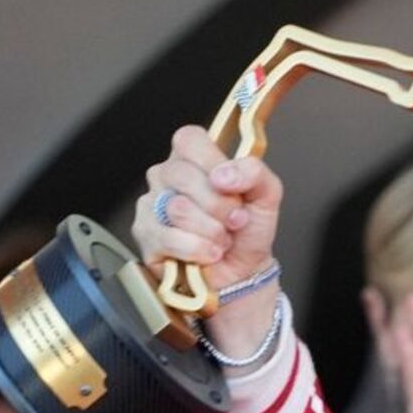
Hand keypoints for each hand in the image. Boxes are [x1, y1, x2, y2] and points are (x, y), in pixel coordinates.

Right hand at [133, 126, 285, 359]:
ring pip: (178, 208)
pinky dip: (197, 249)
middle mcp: (167, 176)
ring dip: (212, 231)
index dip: (211, 161)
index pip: (189, 140)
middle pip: (183, 175)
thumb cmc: (247, 231)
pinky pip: (169, 237)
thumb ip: (254, 172)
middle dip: (220, 205)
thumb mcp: (266, 196)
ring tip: (222, 240)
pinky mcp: (146, 234)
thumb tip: (224, 174)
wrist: (242, 273)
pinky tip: (208, 253)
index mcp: (193, 159)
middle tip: (235, 221)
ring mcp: (152, 204)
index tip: (230, 185)